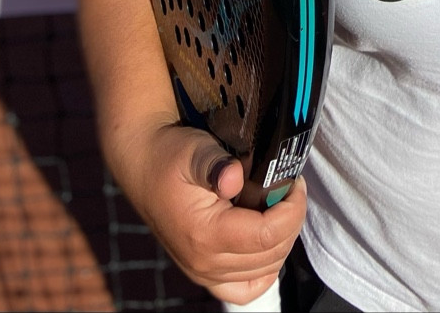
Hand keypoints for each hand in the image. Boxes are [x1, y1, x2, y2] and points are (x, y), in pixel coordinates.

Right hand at [121, 117, 307, 303]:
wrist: (144, 166)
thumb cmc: (171, 155)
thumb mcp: (194, 150)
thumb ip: (215, 164)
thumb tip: (234, 178)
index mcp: (204, 235)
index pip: (268, 235)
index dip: (292, 209)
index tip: (296, 182)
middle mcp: (204, 263)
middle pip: (271, 255)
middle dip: (291, 220)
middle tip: (290, 189)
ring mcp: (204, 272)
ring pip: (264, 271)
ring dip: (282, 239)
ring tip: (280, 206)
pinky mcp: (204, 272)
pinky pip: (244, 289)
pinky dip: (264, 270)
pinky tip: (269, 241)